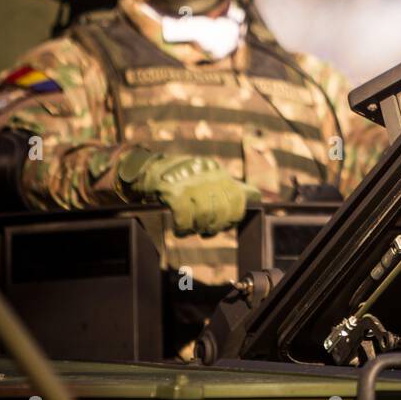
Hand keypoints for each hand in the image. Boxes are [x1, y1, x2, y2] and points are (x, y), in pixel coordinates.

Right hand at [125, 151, 260, 235]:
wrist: (144, 169)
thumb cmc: (177, 176)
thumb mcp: (206, 175)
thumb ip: (227, 186)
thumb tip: (256, 195)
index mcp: (218, 172)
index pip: (237, 199)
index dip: (232, 217)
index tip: (223, 225)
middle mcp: (208, 176)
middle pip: (223, 211)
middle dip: (216, 226)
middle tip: (206, 230)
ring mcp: (191, 184)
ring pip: (206, 216)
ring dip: (198, 228)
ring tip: (191, 229)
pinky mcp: (174, 193)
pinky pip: (185, 218)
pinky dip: (183, 228)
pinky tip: (180, 230)